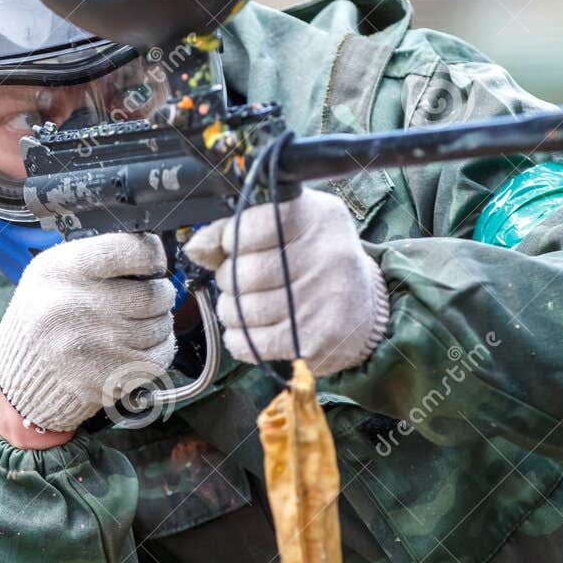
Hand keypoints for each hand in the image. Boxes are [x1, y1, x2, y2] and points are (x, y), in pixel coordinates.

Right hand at [0, 233, 175, 435]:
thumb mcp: (54, 272)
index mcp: (63, 270)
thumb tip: (153, 254)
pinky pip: (158, 358)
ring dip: (158, 324)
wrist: (21, 374)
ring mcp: (94, 345)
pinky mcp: (107, 376)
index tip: (153, 262)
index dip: (153, 255)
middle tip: (149, 298)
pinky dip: (158, 351)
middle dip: (160, 294)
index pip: (132, 251)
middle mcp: (76, 305)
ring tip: (137, 324)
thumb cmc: (46, 317)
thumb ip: (99, 258)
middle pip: (153, 293)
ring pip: (160, 327)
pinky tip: (138, 347)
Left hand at [185, 189, 388, 376]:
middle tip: (241, 281)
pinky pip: (251, 343)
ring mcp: (323, 301)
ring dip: (232, 311)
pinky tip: (253, 331)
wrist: (364, 307)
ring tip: (247, 306)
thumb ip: (242, 228)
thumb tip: (197, 248)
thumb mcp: (292, 226)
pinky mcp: (316, 340)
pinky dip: (240, 339)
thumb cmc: (317, 260)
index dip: (230, 240)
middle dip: (229, 280)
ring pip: (242, 310)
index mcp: (317, 218)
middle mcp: (326, 256)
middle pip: (242, 273)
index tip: (233, 247)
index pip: (250, 226)